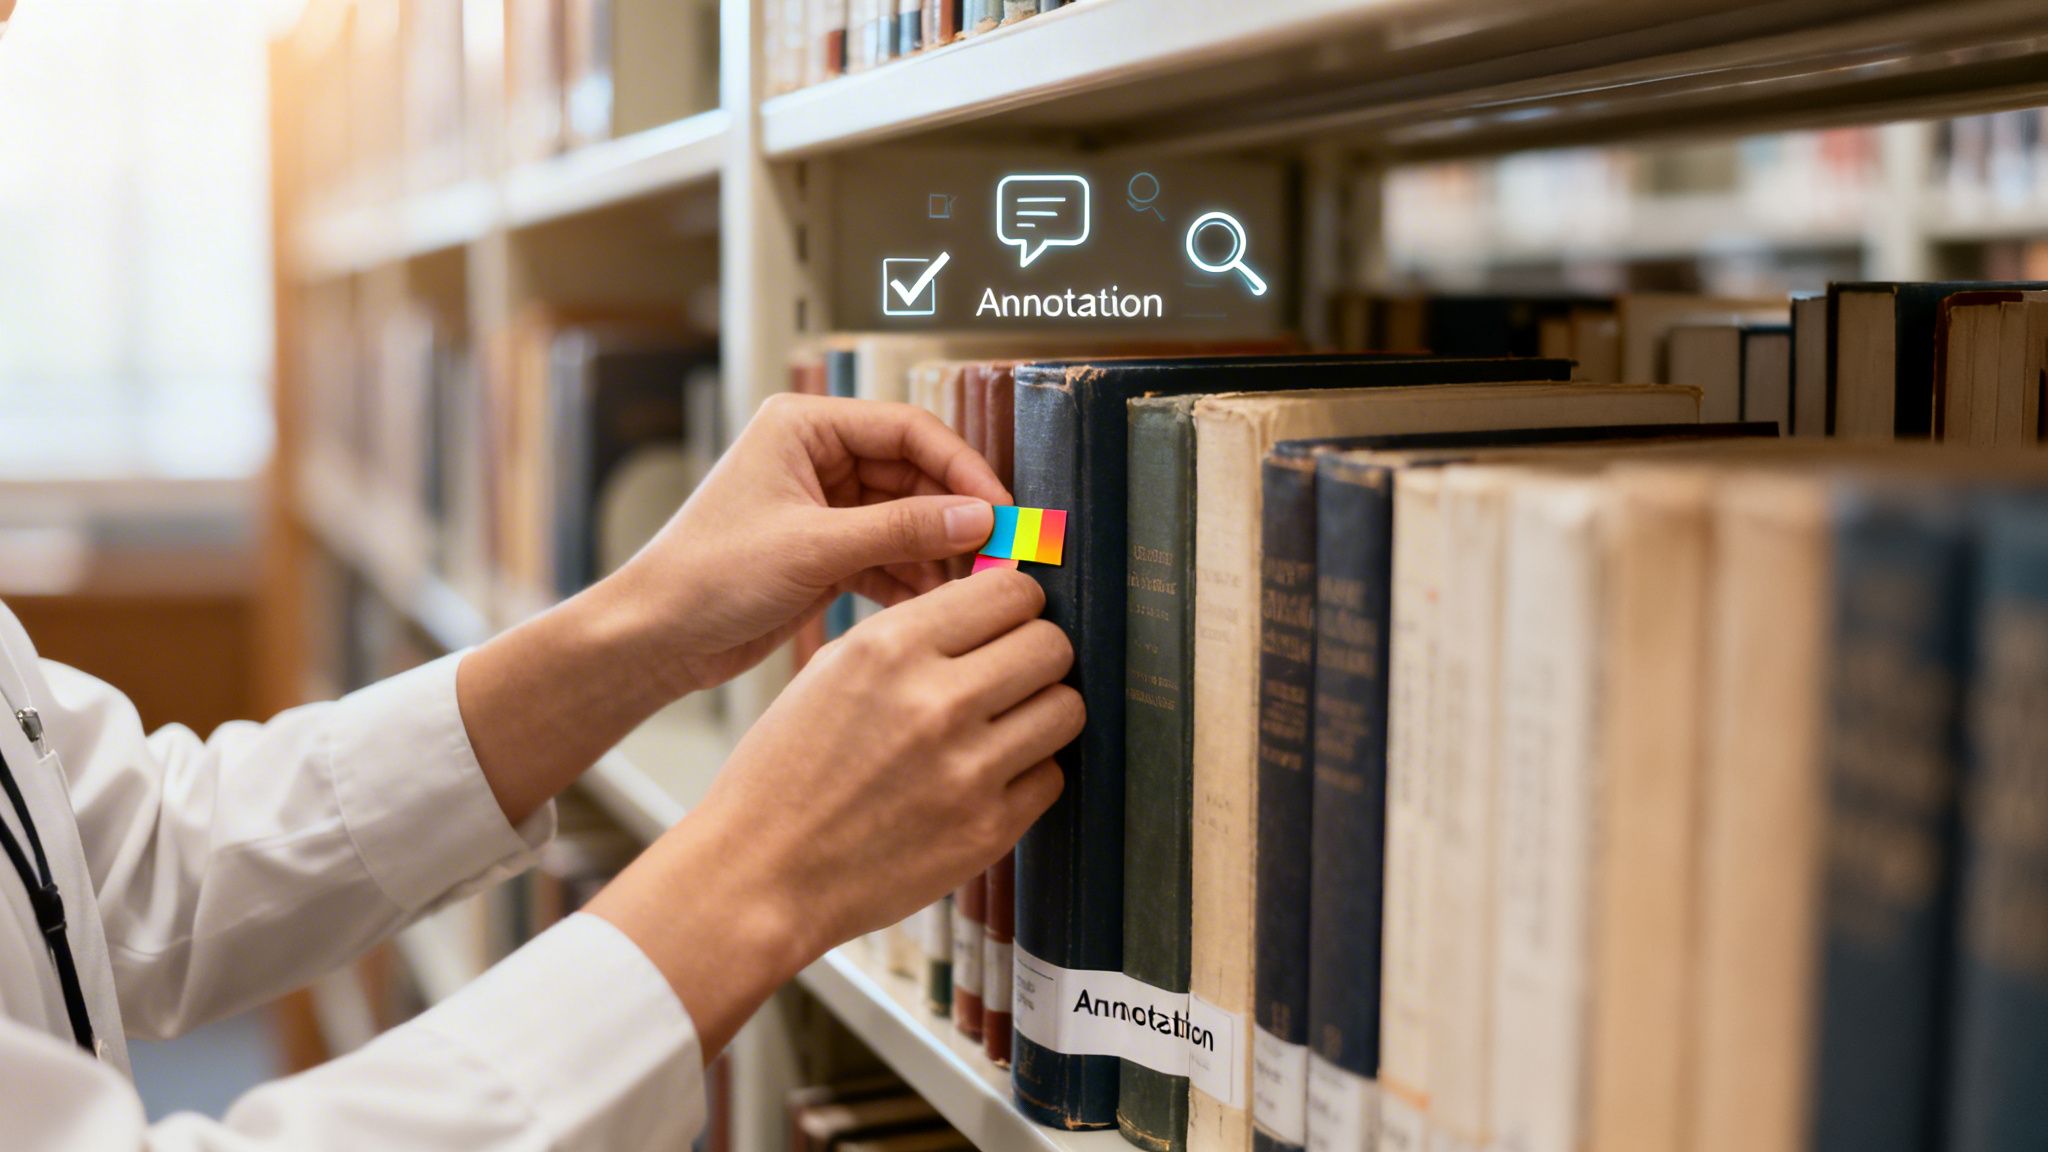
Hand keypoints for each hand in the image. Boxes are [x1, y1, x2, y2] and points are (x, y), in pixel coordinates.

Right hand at [585, 569, 1081, 1055]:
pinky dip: (1029, 775)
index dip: (1018, 604)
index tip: (1010, 620)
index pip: (1012, 591)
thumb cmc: (788, 770)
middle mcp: (936, 701)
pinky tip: (987, 778)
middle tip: (1014, 674)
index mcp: (890, 647)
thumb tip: (990, 607)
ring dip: (1043, 712)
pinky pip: (1052, 776)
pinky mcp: (988, 830)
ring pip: (1067, 708)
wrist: (762, 873)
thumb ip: (914, 633)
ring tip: (1007, 725)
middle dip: (1038, 654)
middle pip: (1051, 645)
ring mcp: (968, 770)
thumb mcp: (833, 670)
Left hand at [602, 393, 1010, 694]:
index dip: (961, 468)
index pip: (907, 430)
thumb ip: (903, 530)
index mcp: (805, 427)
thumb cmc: (707, 576)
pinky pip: (888, 555)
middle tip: (1001, 553)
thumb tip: (979, 519)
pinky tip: (937, 603)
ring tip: (973, 585)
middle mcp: (816, 458)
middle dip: (955, 516)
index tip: (1001, 508)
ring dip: (939, 552)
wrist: (655, 638)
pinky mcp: (826, 552)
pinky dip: (913, 578)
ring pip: (906, 519)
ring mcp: (823, 506)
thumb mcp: (815, 548)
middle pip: (914, 475)